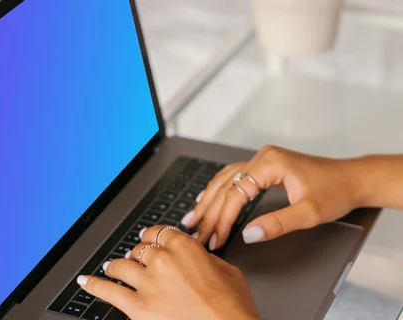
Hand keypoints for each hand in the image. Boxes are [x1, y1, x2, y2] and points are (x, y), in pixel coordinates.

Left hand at [77, 226, 259, 319]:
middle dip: (138, 255)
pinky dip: (94, 285)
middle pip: (139, 250)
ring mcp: (147, 283)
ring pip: (121, 266)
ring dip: (116, 266)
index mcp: (183, 247)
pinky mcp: (137, 307)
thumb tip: (195, 257)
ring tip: (112, 268)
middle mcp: (162, 260)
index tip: (149, 239)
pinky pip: (108, 292)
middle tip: (137, 260)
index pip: (158, 233)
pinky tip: (86, 281)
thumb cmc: (232, 307)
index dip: (151, 237)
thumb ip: (204, 258)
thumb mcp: (227, 270)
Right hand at [182, 145, 360, 249]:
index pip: (235, 193)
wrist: (352, 179)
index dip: (222, 218)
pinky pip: (233, 177)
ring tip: (193, 217)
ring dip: (208, 199)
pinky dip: (219, 191)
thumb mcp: (309, 214)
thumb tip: (248, 234)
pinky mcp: (264, 166)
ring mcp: (262, 159)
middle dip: (209, 211)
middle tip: (196, 232)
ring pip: (225, 179)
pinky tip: (209, 199)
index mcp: (270, 163)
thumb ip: (277, 224)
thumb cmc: (335, 192)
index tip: (214, 237)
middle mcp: (262, 157)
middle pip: (225, 185)